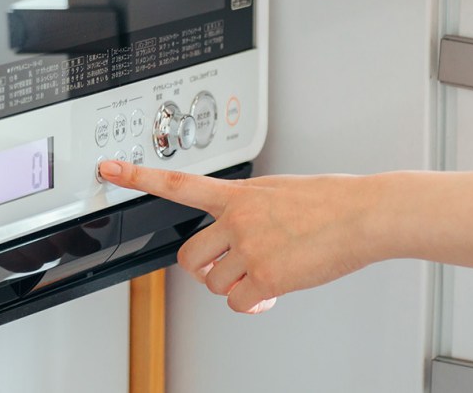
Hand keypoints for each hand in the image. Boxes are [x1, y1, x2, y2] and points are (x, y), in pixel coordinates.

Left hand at [98, 160, 381, 313]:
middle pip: (188, 255)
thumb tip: (241, 237)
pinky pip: (241, 303)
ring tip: (267, 274)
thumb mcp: (278, 191)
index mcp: (237, 194)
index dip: (137, 177)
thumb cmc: (331, 202)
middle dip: (203, 270)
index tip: (108, 170)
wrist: (364, 215)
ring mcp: (249, 248)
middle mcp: (236, 219)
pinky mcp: (267, 277)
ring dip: (237, 286)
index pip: (177, 182)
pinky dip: (257, 303)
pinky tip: (276, 290)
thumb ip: (249, 210)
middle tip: (225, 270)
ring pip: (216, 284)